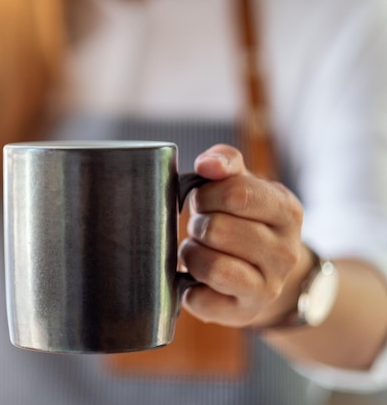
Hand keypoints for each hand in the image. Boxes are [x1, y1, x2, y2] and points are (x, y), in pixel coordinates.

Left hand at [179, 144, 313, 326]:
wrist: (267, 272)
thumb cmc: (245, 220)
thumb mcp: (243, 184)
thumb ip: (225, 163)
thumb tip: (207, 164)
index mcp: (286, 211)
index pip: (236, 194)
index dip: (206, 195)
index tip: (201, 199)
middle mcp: (285, 252)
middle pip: (217, 230)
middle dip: (197, 224)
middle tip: (201, 227)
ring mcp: (268, 286)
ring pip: (210, 265)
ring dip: (190, 254)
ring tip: (197, 250)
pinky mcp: (243, 312)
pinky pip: (200, 300)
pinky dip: (188, 287)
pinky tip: (196, 279)